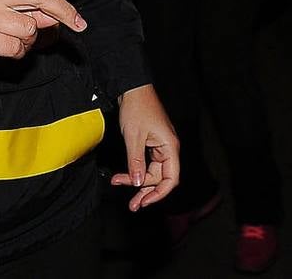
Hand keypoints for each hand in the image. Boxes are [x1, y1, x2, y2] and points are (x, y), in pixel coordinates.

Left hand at [110, 84, 179, 211]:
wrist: (132, 88)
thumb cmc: (137, 107)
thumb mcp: (134, 137)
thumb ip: (136, 162)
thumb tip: (139, 183)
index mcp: (170, 147)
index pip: (171, 179)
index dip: (159, 193)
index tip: (145, 201)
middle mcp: (168, 148)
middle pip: (160, 178)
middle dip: (145, 190)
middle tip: (132, 204)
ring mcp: (160, 146)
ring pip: (152, 171)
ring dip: (138, 181)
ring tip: (120, 185)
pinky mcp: (152, 143)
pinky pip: (147, 162)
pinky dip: (136, 169)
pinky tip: (125, 175)